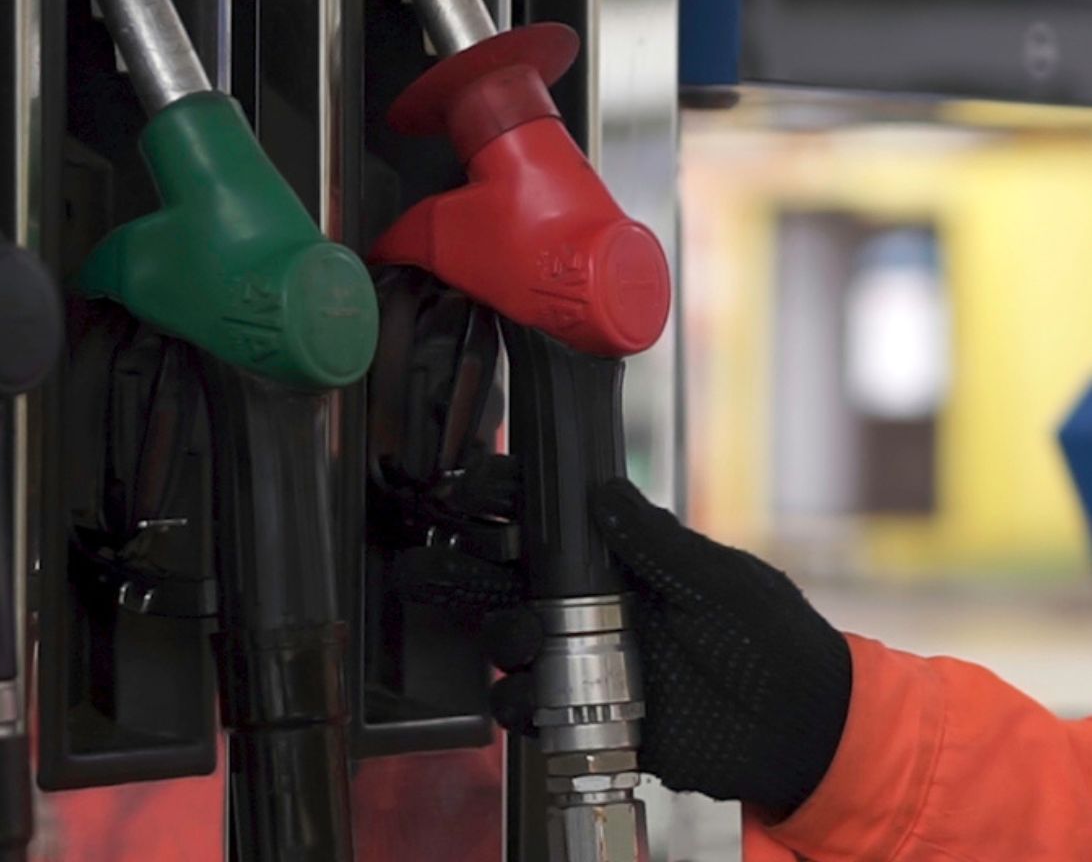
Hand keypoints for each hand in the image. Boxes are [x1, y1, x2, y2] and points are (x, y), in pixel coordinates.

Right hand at [395, 478, 851, 820]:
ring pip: (508, 636)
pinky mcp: (587, 710)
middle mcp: (593, 600)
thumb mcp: (722, 582)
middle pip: (508, 575)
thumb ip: (662, 543)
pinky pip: (529, 703)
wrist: (800, 732)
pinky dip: (517, 701)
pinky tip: (526, 696)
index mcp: (623, 557)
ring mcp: (585, 655)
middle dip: (460, 566)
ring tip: (521, 639)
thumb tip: (605, 492)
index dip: (506, 501)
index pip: (552, 519)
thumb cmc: (771, 640)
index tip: (478, 492)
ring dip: (499, 634)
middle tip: (423, 565)